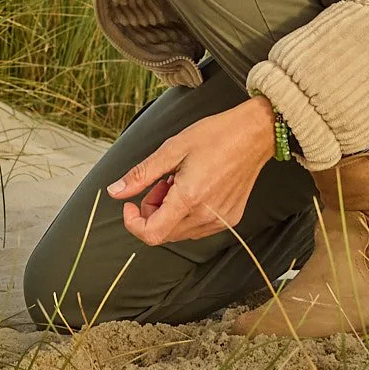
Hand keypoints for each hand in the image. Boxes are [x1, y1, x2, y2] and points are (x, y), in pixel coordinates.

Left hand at [106, 98, 276, 244]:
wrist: (253, 135)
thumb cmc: (215, 136)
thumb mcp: (171, 149)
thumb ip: (141, 174)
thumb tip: (115, 192)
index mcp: (189, 199)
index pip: (152, 235)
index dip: (133, 223)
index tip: (129, 205)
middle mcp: (206, 217)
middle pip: (164, 233)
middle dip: (152, 211)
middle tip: (160, 182)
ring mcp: (221, 221)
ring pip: (180, 231)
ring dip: (169, 212)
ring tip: (178, 181)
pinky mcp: (231, 219)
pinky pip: (198, 227)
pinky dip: (187, 213)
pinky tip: (194, 188)